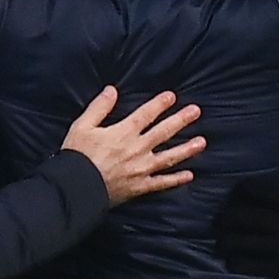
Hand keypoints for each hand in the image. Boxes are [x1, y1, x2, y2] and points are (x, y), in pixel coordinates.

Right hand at [60, 87, 205, 205]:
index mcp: (123, 133)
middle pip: (163, 132)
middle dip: (181, 120)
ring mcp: (141, 169)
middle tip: (196, 111)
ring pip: (169, 157)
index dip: (159, 104)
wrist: (76, 187)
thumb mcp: (82, 126)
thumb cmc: (77, 157)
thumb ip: (99, 107)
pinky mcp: (140, 187)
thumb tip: (112, 90)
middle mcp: (137, 149)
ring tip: (201, 142)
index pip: (146, 115)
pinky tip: (189, 175)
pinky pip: (162, 183)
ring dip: (186, 149)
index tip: (172, 97)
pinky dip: (176, 179)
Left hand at [215, 165, 278, 276]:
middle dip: (223, 219)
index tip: (235, 195)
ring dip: (224, 241)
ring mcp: (276, 247)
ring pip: (235, 241)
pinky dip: (233, 261)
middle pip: (238, 217)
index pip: (252, 190)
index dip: (240, 191)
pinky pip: (243, 264)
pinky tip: (234, 258)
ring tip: (223, 241)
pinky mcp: (273, 267)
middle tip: (219, 222)